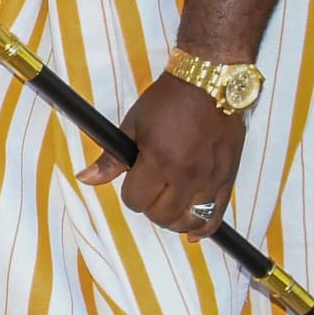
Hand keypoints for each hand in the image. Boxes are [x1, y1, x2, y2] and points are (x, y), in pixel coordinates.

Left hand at [80, 75, 246, 236]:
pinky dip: (203, 228)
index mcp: (158, 161)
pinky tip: (193, 231)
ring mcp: (210, 179)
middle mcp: (186, 175)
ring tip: (169, 206)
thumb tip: (85, 179)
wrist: (211, 83)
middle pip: (161, 216)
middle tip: (151, 190)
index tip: (134, 180)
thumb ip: (112, 159)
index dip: (130, 194)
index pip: (136, 201)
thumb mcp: (132, 125)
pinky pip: (216, 216)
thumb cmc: (168, 101)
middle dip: (150, 207)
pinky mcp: (228, 178)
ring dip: (173, 220)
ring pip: (188, 221)